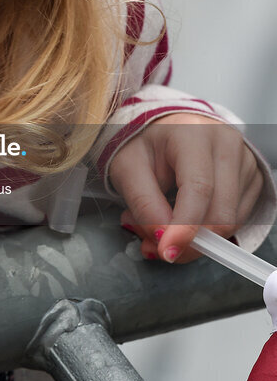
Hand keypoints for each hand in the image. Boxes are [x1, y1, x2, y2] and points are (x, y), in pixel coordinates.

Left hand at [108, 114, 262, 263]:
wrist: (166, 129)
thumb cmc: (146, 144)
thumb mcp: (128, 167)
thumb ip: (144, 203)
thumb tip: (163, 240)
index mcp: (193, 133)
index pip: (199, 188)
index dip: (184, 227)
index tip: (166, 252)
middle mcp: (226, 144)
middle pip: (220, 212)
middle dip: (187, 241)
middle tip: (153, 245)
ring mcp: (244, 160)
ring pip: (230, 222)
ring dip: (196, 239)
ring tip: (163, 226)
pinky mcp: (252, 178)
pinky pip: (236, 220)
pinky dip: (208, 231)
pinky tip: (185, 218)